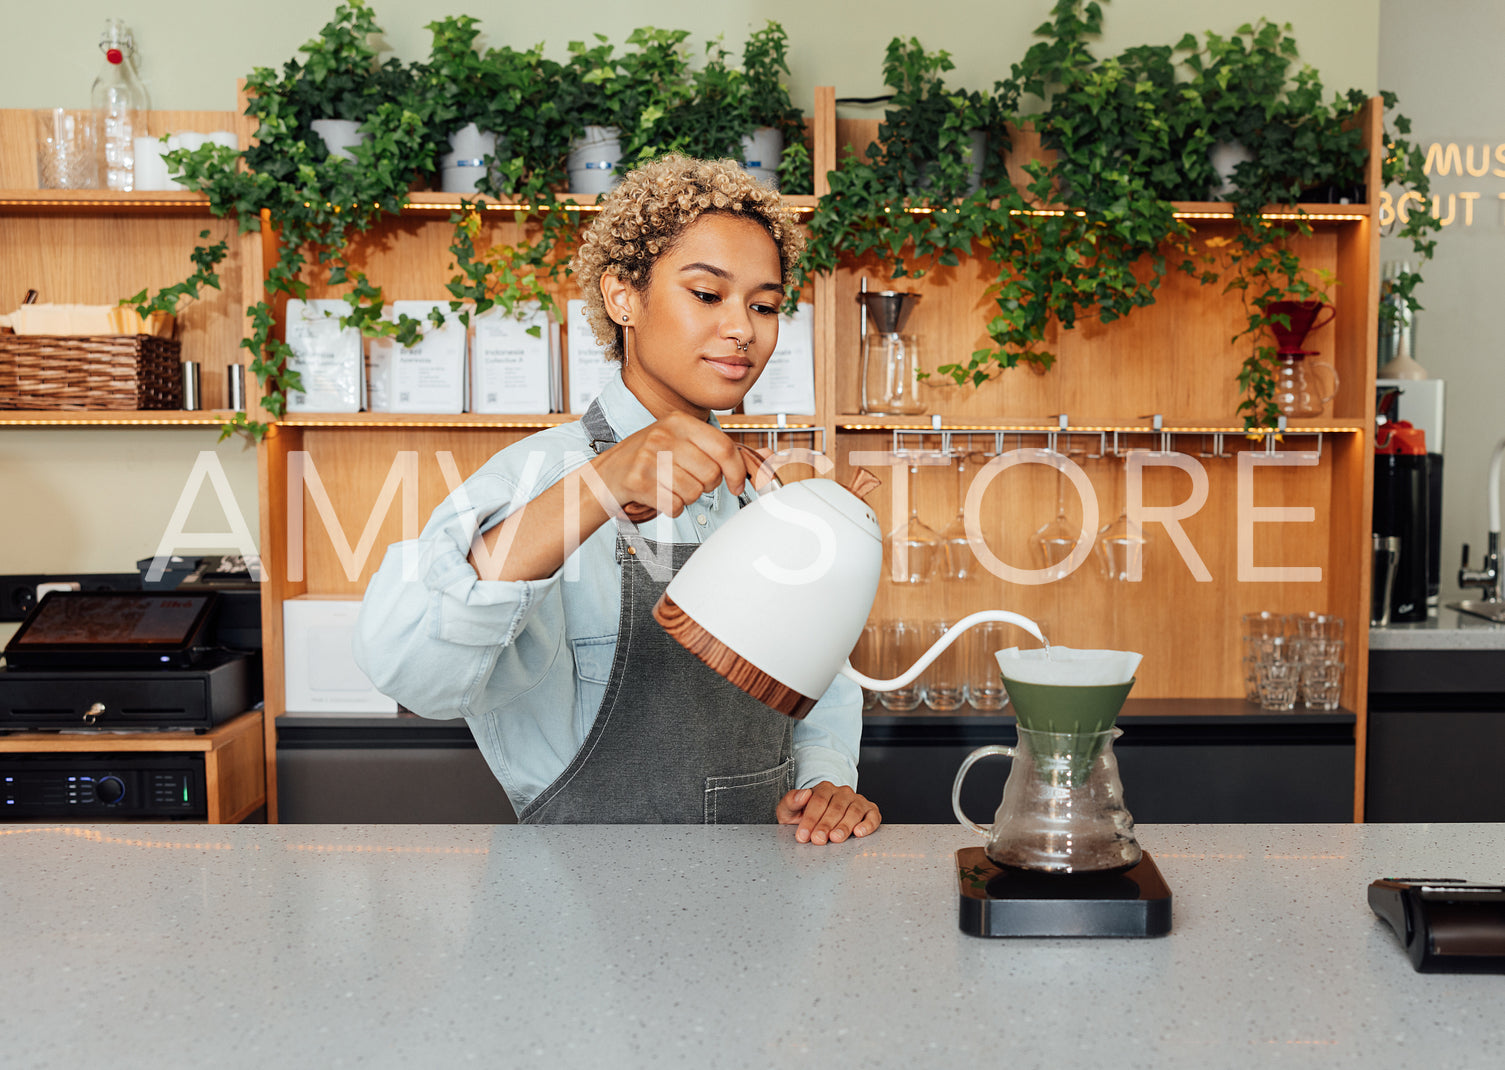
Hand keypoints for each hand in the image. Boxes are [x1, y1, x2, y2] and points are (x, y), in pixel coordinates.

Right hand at [589, 412, 756, 521]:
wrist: (605, 475)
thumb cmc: (649, 460)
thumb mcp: (682, 443)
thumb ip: (719, 450)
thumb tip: (769, 459)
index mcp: (680, 421)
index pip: (724, 448)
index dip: (737, 473)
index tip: (737, 486)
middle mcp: (665, 434)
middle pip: (711, 475)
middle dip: (704, 487)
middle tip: (686, 481)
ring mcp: (649, 456)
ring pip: (694, 492)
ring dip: (685, 497)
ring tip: (668, 486)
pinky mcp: (638, 480)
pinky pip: (674, 505)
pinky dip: (670, 507)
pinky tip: (657, 495)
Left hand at [776, 782, 881, 844]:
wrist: (822, 820)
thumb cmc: (804, 816)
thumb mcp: (790, 810)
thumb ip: (791, 801)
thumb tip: (804, 794)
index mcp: (823, 788)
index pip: (818, 801)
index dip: (810, 819)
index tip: (803, 835)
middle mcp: (842, 792)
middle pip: (835, 808)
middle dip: (826, 825)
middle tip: (818, 839)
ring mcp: (857, 801)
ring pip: (853, 812)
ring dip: (844, 826)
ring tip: (835, 838)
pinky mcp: (870, 811)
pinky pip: (873, 816)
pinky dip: (868, 824)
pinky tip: (859, 833)